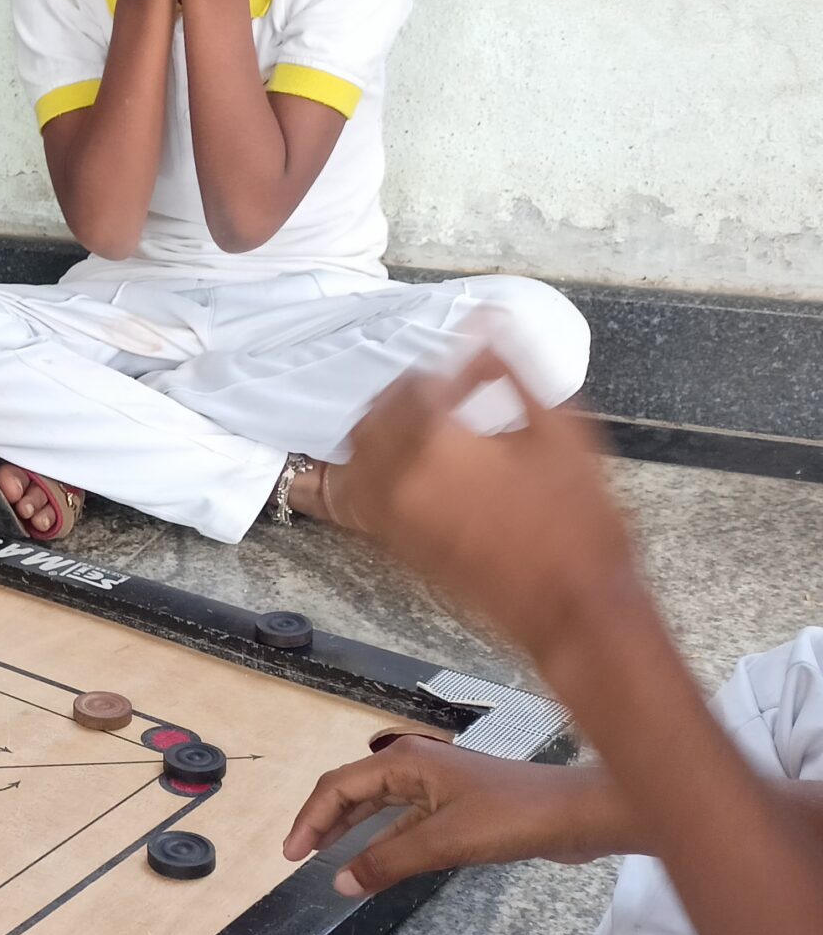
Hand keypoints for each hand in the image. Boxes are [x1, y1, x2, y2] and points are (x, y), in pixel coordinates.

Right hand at [284, 736, 630, 896]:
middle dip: (324, 821)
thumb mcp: (444, 841)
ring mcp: (437, 785)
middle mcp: (414, 766)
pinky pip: (405, 820)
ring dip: (352, 830)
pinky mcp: (457, 805)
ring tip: (326, 857)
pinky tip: (375, 860)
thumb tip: (337, 884)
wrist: (579, 815)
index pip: (338, 786)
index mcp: (404, 762)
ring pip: (379, 807)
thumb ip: (388, 862)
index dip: (309, 819)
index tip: (290, 855)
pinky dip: (385, 839)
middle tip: (298, 856)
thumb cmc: (512, 817)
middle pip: (353, 791)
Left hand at [336, 345, 643, 661]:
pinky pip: (358, 494)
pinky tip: (411, 461)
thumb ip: (514, 371)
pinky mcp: (391, 544)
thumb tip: (487, 326)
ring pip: (355, 454)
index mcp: (435, 443)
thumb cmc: (579, 524)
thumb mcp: (561, 433)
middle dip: (406, 392)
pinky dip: (373, 468)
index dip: (450, 364)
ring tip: (425, 420)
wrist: (572, 608)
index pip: (417, 383)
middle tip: (444, 384)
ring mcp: (387, 515)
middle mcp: (396, 478)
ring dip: (382, 428)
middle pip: (372, 414)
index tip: (476, 359)